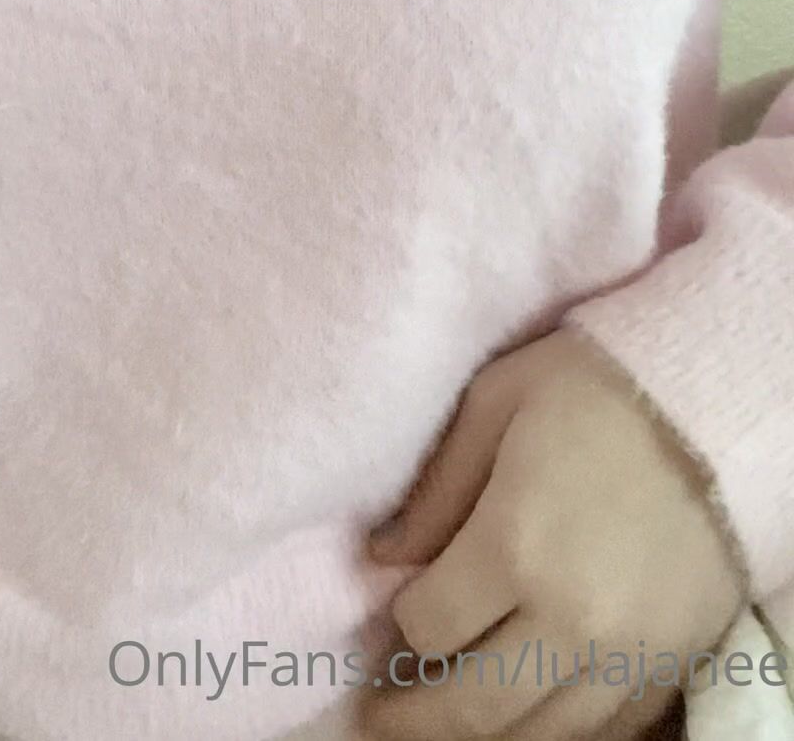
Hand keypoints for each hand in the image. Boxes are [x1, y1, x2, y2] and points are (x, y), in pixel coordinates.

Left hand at [359, 331, 742, 739]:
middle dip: (414, 717)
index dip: (399, 624)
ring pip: (539, 734)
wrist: (713, 403)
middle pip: (473, 705)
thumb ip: (436, 489)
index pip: (429, 627)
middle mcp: (569, 619)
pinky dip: (558, 732)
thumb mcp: (494, 403)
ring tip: (443, 722)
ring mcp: (627, 652)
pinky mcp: (673, 660)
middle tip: (380, 716)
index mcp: (514, 547)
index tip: (393, 613)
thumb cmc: (592, 387)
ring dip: (483, 734)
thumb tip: (383, 556)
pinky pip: (606, 730)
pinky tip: (526, 716)